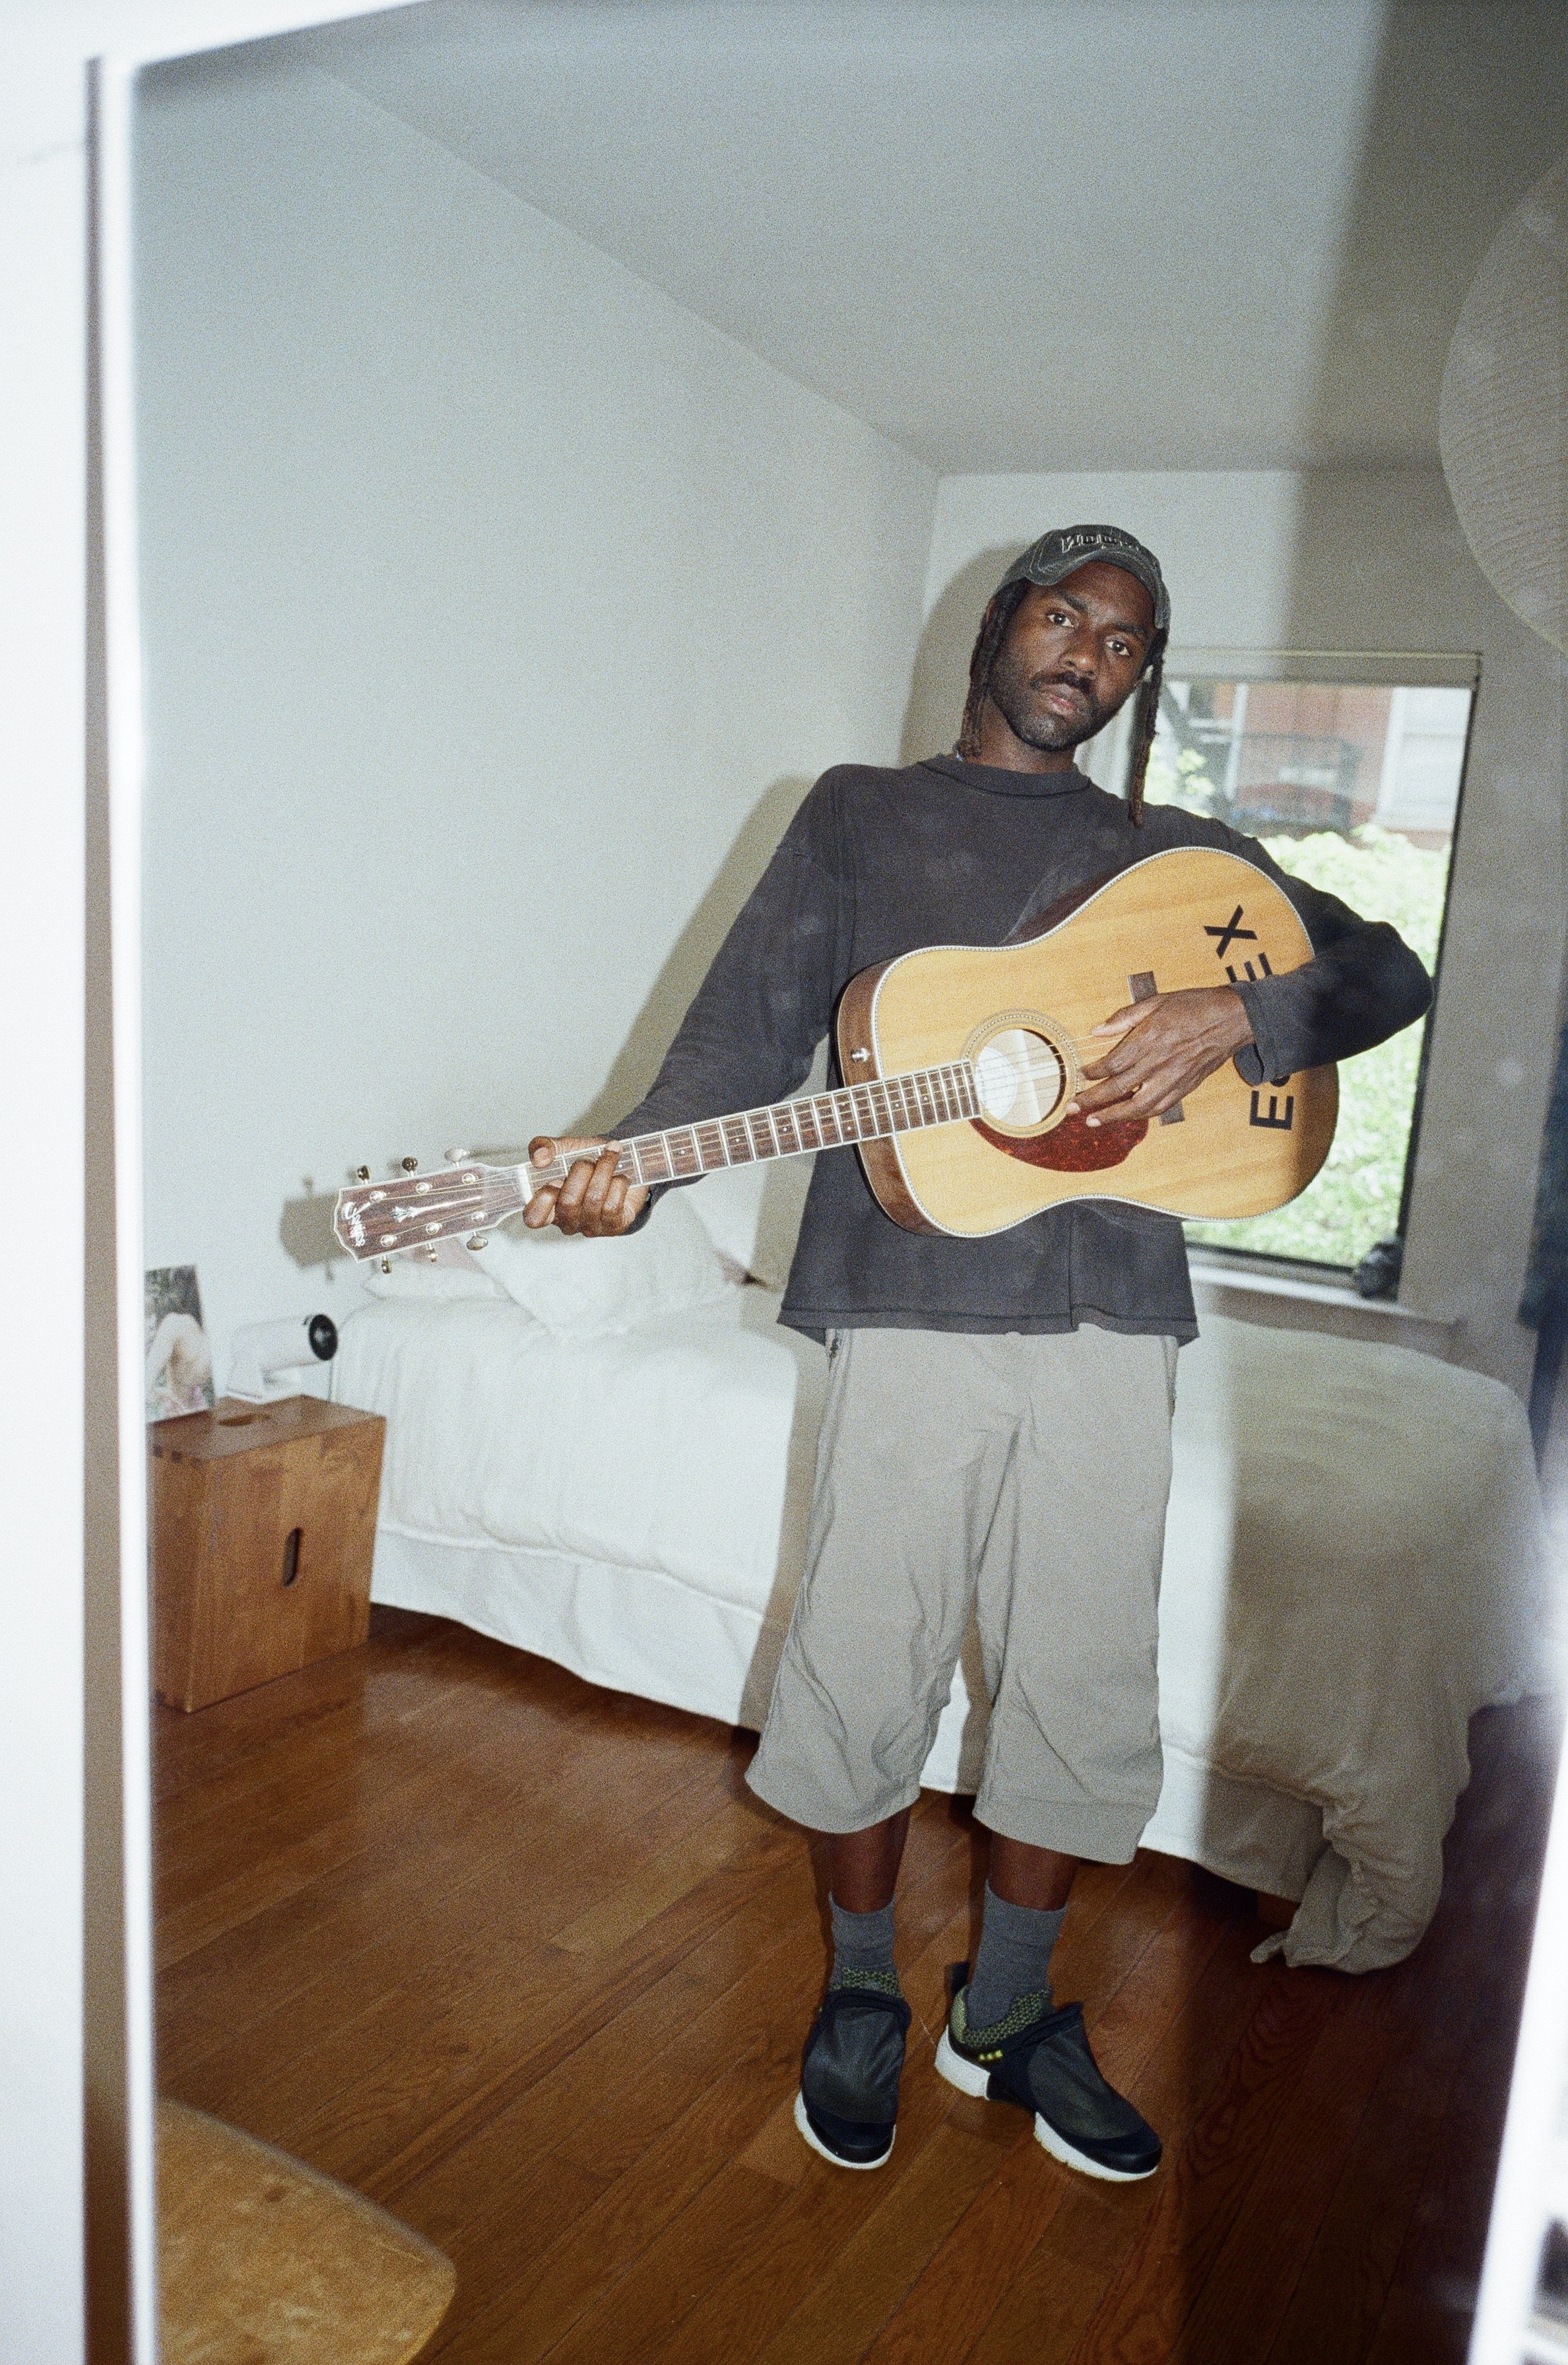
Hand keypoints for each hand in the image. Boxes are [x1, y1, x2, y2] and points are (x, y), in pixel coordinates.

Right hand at [523, 1135, 649, 1235]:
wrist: (624, 1163)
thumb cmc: (590, 1160)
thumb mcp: (565, 1148)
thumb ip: (545, 1147)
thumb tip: (539, 1158)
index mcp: (549, 1206)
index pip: (534, 1218)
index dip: (541, 1201)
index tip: (554, 1180)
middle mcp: (567, 1221)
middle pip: (568, 1201)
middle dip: (582, 1171)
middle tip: (590, 1159)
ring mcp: (590, 1227)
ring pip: (593, 1200)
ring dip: (604, 1170)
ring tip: (609, 1158)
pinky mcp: (613, 1226)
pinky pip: (613, 1205)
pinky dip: (619, 1184)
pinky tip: (619, 1177)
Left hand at [1069, 987, 1253, 1126]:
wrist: (1232, 1019)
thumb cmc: (1194, 1006)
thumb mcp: (1156, 1002)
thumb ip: (1124, 1018)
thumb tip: (1096, 1031)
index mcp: (1149, 1039)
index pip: (1111, 1064)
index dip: (1092, 1072)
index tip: (1080, 1075)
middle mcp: (1158, 1063)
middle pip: (1118, 1088)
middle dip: (1091, 1100)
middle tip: (1071, 1107)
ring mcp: (1173, 1078)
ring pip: (1137, 1106)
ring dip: (1113, 1116)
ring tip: (1092, 1121)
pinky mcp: (1185, 1087)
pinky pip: (1159, 1108)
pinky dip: (1140, 1115)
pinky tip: (1127, 1117)